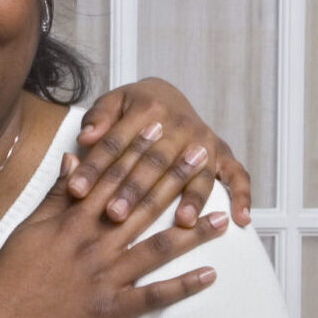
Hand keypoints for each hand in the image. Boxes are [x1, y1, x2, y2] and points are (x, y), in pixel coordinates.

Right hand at [0, 151, 228, 317]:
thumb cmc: (10, 274)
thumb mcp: (29, 227)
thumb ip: (56, 194)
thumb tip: (75, 160)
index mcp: (74, 221)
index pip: (113, 177)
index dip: (141, 151)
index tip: (163, 129)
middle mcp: (94, 244)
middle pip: (143, 205)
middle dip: (175, 178)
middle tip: (203, 155)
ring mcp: (104, 277)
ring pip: (156, 249)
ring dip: (193, 233)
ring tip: (223, 217)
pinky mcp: (109, 310)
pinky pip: (153, 297)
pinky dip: (183, 286)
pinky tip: (211, 275)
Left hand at [76, 79, 253, 228]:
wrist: (166, 95)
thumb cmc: (133, 108)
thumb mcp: (112, 103)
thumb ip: (98, 119)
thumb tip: (85, 137)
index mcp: (148, 108)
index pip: (117, 142)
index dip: (95, 166)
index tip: (75, 190)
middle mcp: (180, 124)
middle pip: (154, 162)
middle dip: (134, 189)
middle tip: (115, 215)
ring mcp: (204, 141)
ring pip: (194, 173)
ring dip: (189, 198)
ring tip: (181, 222)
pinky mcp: (222, 154)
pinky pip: (237, 175)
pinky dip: (242, 196)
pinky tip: (240, 219)